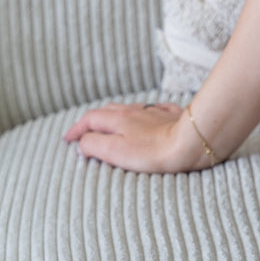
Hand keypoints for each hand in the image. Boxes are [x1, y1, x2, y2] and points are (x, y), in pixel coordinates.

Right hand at [63, 101, 205, 172]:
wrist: (190, 142)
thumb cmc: (152, 151)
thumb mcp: (115, 151)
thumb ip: (94, 145)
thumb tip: (82, 142)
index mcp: (119, 118)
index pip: (91, 119)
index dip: (76, 128)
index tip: (68, 139)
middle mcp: (136, 110)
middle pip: (108, 110)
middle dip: (93, 120)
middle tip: (85, 132)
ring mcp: (155, 111)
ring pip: (131, 109)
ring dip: (116, 116)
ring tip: (112, 125)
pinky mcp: (173, 116)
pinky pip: (155, 110)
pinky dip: (143, 114)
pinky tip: (147, 118)